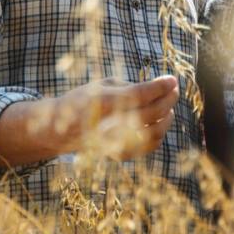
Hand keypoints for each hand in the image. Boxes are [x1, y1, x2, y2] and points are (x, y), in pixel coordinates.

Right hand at [50, 75, 179, 158]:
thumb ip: (129, 86)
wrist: (60, 131)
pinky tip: (161, 120)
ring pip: (154, 132)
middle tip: (174, 89)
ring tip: (169, 106)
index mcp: (102, 102)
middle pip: (150, 113)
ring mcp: (115, 143)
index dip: (159, 86)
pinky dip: (160, 132)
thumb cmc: (83, 101)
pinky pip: (149, 145)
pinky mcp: (120, 154)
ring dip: (167, 117)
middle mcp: (108, 125)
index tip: (172, 79)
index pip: (139, 94)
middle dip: (168, 99)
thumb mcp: (101, 85)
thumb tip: (158, 88)